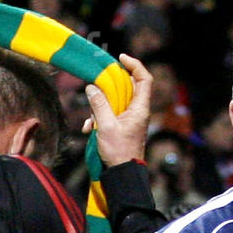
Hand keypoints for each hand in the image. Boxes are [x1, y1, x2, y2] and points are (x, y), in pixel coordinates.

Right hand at [84, 53, 151, 167]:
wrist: (122, 174)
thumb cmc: (119, 152)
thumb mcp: (106, 126)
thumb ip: (99, 105)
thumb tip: (92, 87)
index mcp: (140, 108)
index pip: (144, 78)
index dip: (134, 65)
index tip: (120, 58)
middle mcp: (137, 111)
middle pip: (127, 87)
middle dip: (110, 86)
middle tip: (97, 85)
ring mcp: (130, 120)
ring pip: (116, 101)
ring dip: (100, 106)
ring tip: (90, 119)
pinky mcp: (122, 127)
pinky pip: (110, 115)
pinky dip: (99, 118)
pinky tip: (88, 129)